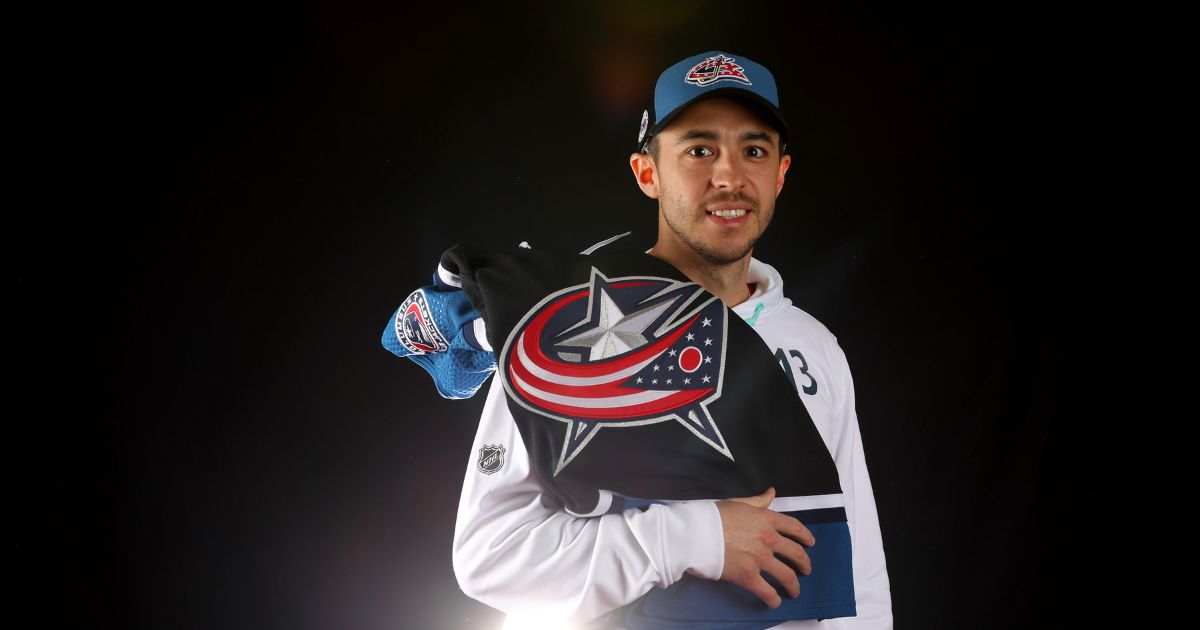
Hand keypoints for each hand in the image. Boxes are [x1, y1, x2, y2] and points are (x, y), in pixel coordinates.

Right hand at [714, 486, 814, 607]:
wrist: (695, 533)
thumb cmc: (712, 516)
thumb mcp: (738, 503)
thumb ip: (758, 501)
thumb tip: (772, 493)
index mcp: (767, 519)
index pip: (795, 528)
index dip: (806, 537)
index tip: (810, 543)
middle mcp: (768, 539)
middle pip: (796, 553)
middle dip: (804, 563)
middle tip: (806, 569)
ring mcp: (760, 559)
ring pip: (787, 575)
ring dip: (794, 585)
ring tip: (794, 591)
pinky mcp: (748, 576)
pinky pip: (767, 592)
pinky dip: (773, 599)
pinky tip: (775, 602)